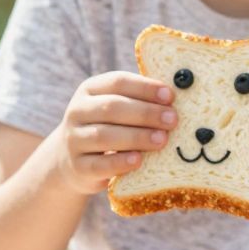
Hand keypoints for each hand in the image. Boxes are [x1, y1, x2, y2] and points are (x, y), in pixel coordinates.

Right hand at [51, 72, 176, 194]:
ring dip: (137, 137)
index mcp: (90, 90)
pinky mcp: (78, 167)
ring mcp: (74, 139)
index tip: (170, 95)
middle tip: (172, 120)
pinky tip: (139, 160)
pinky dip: (120, 162)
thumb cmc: (108, 127)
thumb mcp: (116, 109)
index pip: (117, 82)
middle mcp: (77, 111)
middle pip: (112, 108)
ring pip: (104, 135)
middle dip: (145, 113)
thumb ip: (139, 100)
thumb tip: (176, 97)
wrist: (72, 161)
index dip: (145, 88)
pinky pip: (100, 164)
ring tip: (162, 140)